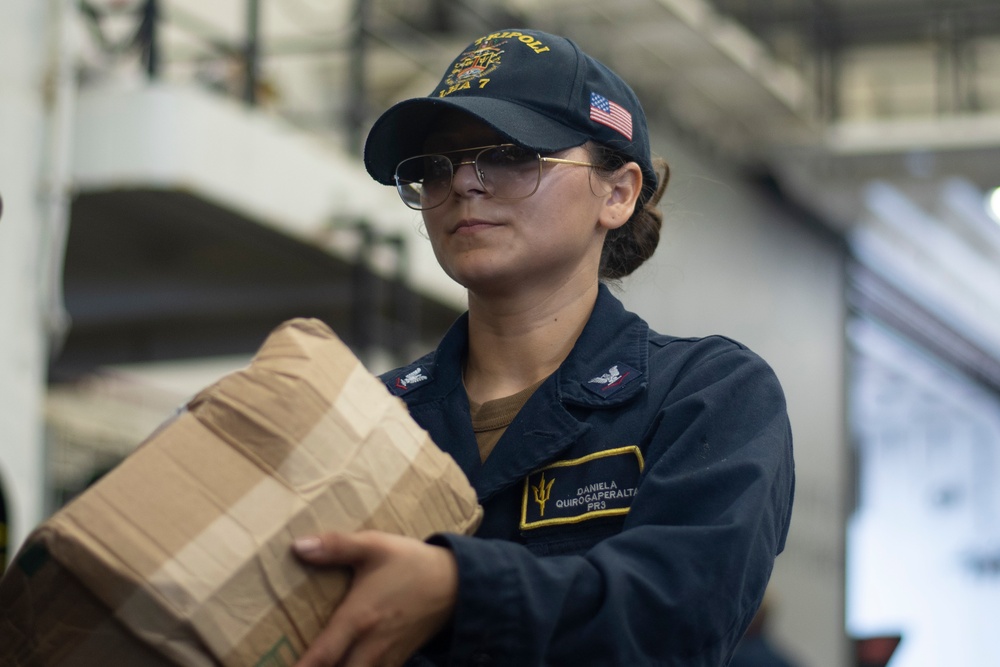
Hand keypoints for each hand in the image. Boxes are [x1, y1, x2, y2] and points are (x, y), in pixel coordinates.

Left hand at [292, 531, 457, 666]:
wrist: (456, 583)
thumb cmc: (411, 563)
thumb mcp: (375, 546)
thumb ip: (337, 546)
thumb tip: (298, 546)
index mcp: (359, 619)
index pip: (322, 656)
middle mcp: (370, 646)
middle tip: (295, 665)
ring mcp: (386, 658)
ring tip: (318, 664)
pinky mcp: (398, 660)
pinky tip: (345, 662)